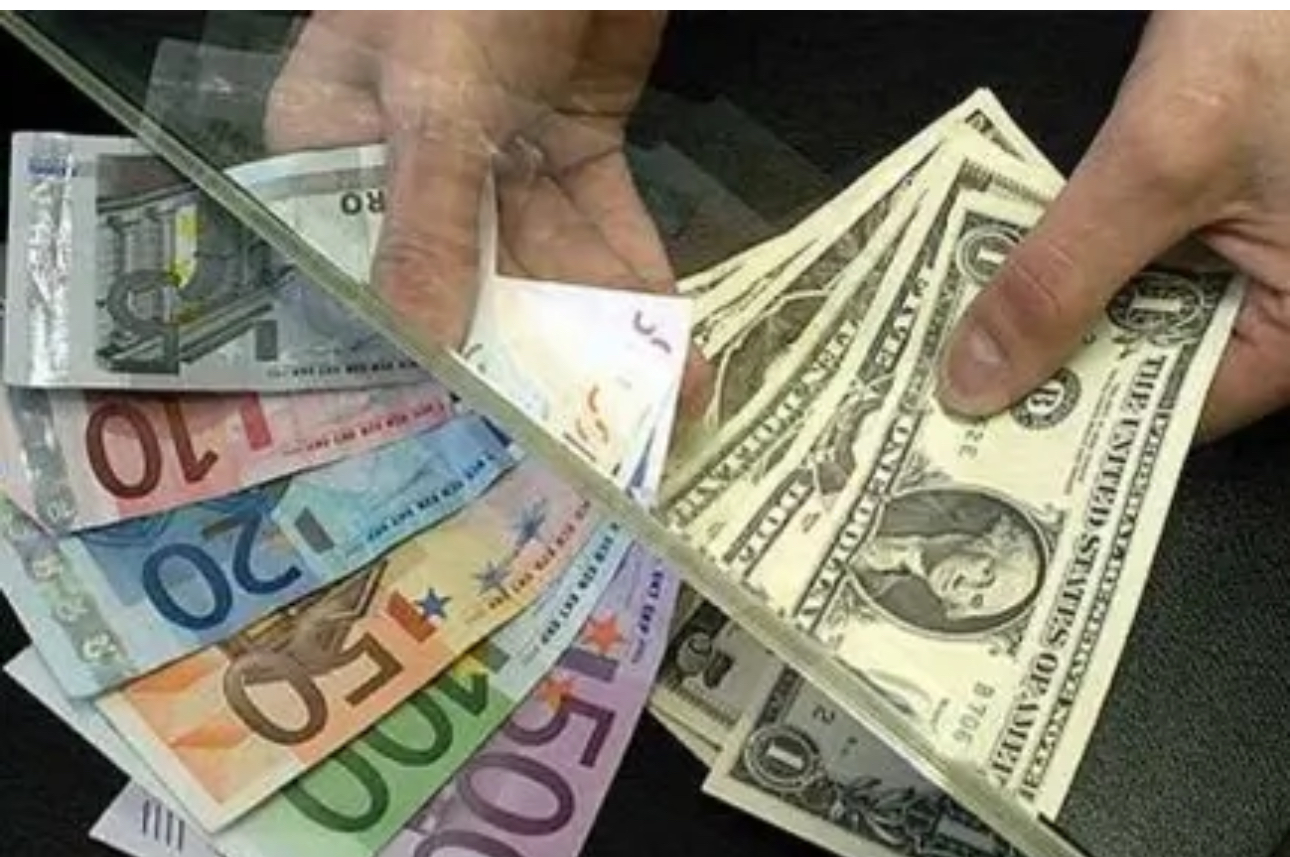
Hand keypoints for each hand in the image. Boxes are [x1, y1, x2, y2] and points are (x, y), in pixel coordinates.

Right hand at [264, 11, 712, 417]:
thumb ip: (432, 216)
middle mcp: (415, 174)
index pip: (367, 278)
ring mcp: (499, 164)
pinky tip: (676, 351)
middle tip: (584, 453)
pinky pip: (605, 232)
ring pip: (551, 274)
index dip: (418, 361)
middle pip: (472, 291)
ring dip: (603, 342)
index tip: (469, 442)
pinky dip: (639, 286)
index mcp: (337, 155)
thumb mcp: (438, 91)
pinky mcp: (574, 148)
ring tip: (654, 421)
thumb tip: (419, 344)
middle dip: (535, 369)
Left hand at [938, 11, 1289, 442]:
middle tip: (945, 393)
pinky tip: (1001, 271)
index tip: (978, 437)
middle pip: (1146, 368)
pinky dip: (1075, 261)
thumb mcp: (1159, 165)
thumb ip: (1063, 276)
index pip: (1168, 419)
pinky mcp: (1216, 212)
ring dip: (1053, 314)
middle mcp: (1281, 307)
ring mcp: (1251, 258)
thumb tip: (973, 383)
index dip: (1069, 427)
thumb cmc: (1279, 43)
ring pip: (1133, 312)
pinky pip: (1137, 258)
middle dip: (1050, 370)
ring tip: (953, 345)